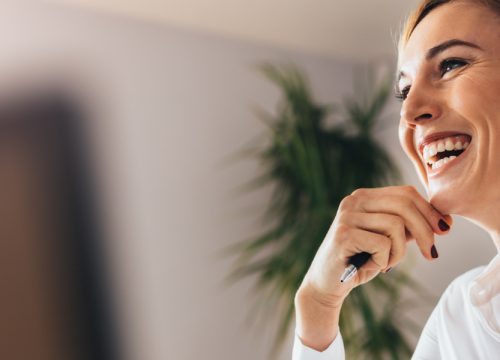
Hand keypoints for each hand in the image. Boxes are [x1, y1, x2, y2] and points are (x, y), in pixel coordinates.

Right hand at [294, 185, 451, 350]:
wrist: (328, 284)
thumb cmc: (360, 261)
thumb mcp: (388, 240)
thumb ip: (408, 226)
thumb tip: (444, 221)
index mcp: (364, 196)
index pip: (405, 193)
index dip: (429, 211)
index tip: (444, 230)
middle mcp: (353, 200)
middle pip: (404, 204)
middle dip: (425, 231)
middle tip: (432, 254)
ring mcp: (347, 216)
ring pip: (396, 225)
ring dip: (399, 252)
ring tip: (387, 263)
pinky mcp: (343, 234)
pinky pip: (383, 244)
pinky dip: (385, 260)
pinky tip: (372, 266)